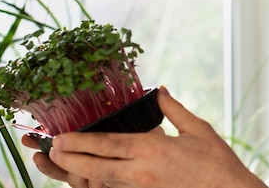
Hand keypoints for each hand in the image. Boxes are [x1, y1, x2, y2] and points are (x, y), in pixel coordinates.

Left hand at [37, 86, 267, 187]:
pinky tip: (90, 178)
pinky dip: (99, 184)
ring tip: (61, 165)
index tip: (60, 138)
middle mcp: (143, 172)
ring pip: (102, 183)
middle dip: (70, 160)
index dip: (80, 142)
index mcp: (153, 149)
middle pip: (97, 168)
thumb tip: (159, 90)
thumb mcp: (197, 128)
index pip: (108, 145)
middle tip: (50, 152)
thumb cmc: (218, 161)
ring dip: (79, 174)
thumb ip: (173, 109)